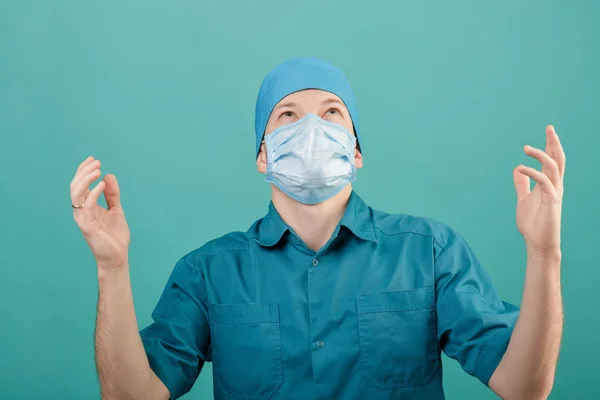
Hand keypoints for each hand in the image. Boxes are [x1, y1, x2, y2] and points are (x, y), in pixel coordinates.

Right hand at [70, 156, 130, 270]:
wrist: (117, 256)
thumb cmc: (114, 235)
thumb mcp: (116, 210)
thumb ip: (112, 194)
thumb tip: (109, 176)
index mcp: (86, 207)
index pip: (80, 185)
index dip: (84, 171)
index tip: (94, 159)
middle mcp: (81, 211)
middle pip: (75, 187)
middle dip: (84, 172)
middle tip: (96, 163)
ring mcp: (83, 219)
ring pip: (76, 195)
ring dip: (85, 180)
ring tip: (97, 170)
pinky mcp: (87, 227)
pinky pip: (86, 207)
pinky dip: (93, 194)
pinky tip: (101, 185)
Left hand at [513, 125, 565, 255]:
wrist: (537, 241)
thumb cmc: (532, 222)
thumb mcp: (523, 199)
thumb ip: (522, 184)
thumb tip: (517, 169)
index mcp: (548, 184)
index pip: (552, 160)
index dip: (550, 145)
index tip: (548, 130)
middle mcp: (554, 185)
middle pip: (558, 159)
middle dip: (554, 143)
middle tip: (549, 128)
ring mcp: (554, 192)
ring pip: (554, 167)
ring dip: (541, 155)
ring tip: (526, 148)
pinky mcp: (552, 200)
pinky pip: (545, 182)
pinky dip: (533, 173)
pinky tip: (521, 168)